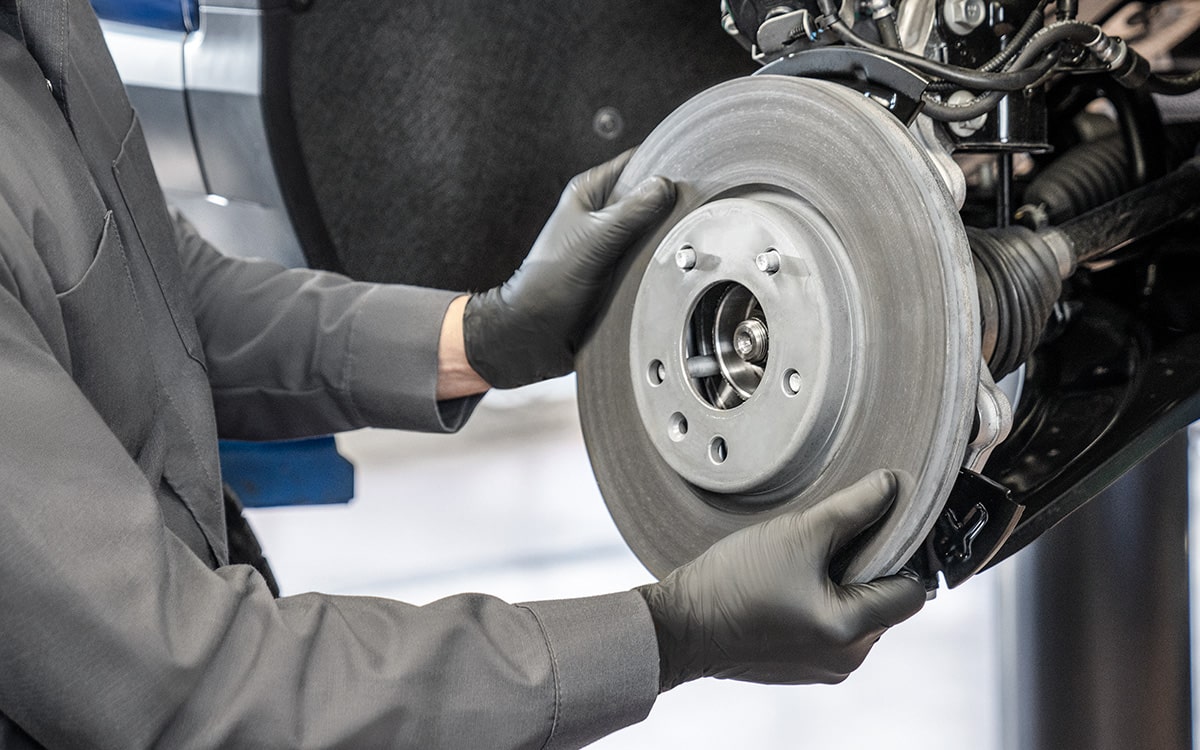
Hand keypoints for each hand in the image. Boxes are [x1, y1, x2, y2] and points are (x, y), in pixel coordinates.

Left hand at [462, 150, 675, 388]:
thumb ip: (632, 212)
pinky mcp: (618, 267)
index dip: (663, 165)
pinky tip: (668, 263)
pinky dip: (659, 258)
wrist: (537, 331)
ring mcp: (610, 241)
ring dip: (665, 236)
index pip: (636, 162)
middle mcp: (600, 213)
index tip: (690, 173)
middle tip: (690, 213)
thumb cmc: (550, 283)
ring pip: (652, 228)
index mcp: (589, 192)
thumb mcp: (596, 240)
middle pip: (648, 196)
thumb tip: (666, 186)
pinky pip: (647, 255)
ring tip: (680, 240)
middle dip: (669, 204)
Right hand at [637, 470, 926, 690]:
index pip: (912, 592)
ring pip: (855, 613)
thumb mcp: (798, 533)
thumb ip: (853, 507)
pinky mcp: (800, 665)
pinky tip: (785, 583)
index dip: (900, 555)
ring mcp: (823, 667)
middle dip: (863, 568)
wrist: (679, 625)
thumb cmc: (735, 582)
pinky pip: (828, 626)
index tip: (873, 530)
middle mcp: (846, 659)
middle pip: (883, 603)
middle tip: (824, 543)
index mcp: (852, 633)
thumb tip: (893, 485)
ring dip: (839, 584)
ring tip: (799, 563)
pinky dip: (817, 602)